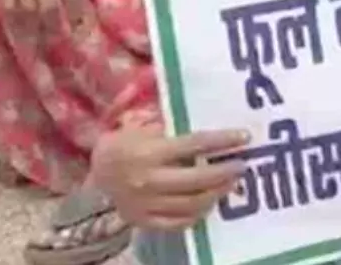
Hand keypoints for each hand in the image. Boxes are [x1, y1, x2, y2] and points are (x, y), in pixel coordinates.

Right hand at [91, 124, 250, 229]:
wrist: (96, 172)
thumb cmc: (126, 142)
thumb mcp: (143, 125)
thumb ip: (171, 123)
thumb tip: (208, 118)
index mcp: (149, 152)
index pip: (194, 144)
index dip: (222, 140)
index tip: (244, 137)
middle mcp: (148, 180)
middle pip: (197, 178)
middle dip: (225, 171)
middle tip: (242, 165)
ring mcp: (145, 204)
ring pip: (191, 203)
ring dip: (217, 193)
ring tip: (231, 183)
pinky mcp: (143, 221)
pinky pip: (177, 222)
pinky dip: (197, 214)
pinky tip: (210, 203)